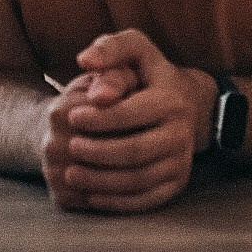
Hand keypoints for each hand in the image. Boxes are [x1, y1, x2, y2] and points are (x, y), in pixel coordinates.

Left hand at [40, 30, 210, 213]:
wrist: (182, 104)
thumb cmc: (148, 75)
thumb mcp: (135, 50)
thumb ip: (111, 49)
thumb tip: (86, 61)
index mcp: (172, 101)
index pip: (131, 114)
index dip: (98, 118)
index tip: (72, 116)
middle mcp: (182, 134)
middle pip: (134, 152)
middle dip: (96, 153)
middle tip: (68, 148)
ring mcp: (181, 162)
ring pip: (138, 180)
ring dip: (100, 181)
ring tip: (71, 174)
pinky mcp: (176, 184)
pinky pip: (145, 200)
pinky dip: (115, 202)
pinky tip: (91, 195)